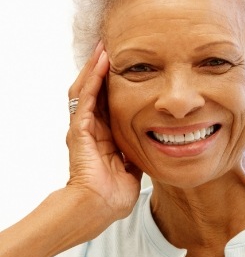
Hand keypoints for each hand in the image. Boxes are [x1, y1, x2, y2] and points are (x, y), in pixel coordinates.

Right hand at [66, 42, 141, 227]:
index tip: (126, 69)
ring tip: (105, 48)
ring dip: (96, 68)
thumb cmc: (112, 196)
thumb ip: (136, 155)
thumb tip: (152, 148)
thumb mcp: (131, 170)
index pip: (107, 104)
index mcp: (103, 138)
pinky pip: (85, 99)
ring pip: (86, 90)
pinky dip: (93, 80)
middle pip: (95, 92)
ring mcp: (82, 129)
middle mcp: (90, 130)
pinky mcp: (79, 130)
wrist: (99, 208)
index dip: (114, 87)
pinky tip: (101, 64)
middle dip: (102, 70)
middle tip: (112, 49)